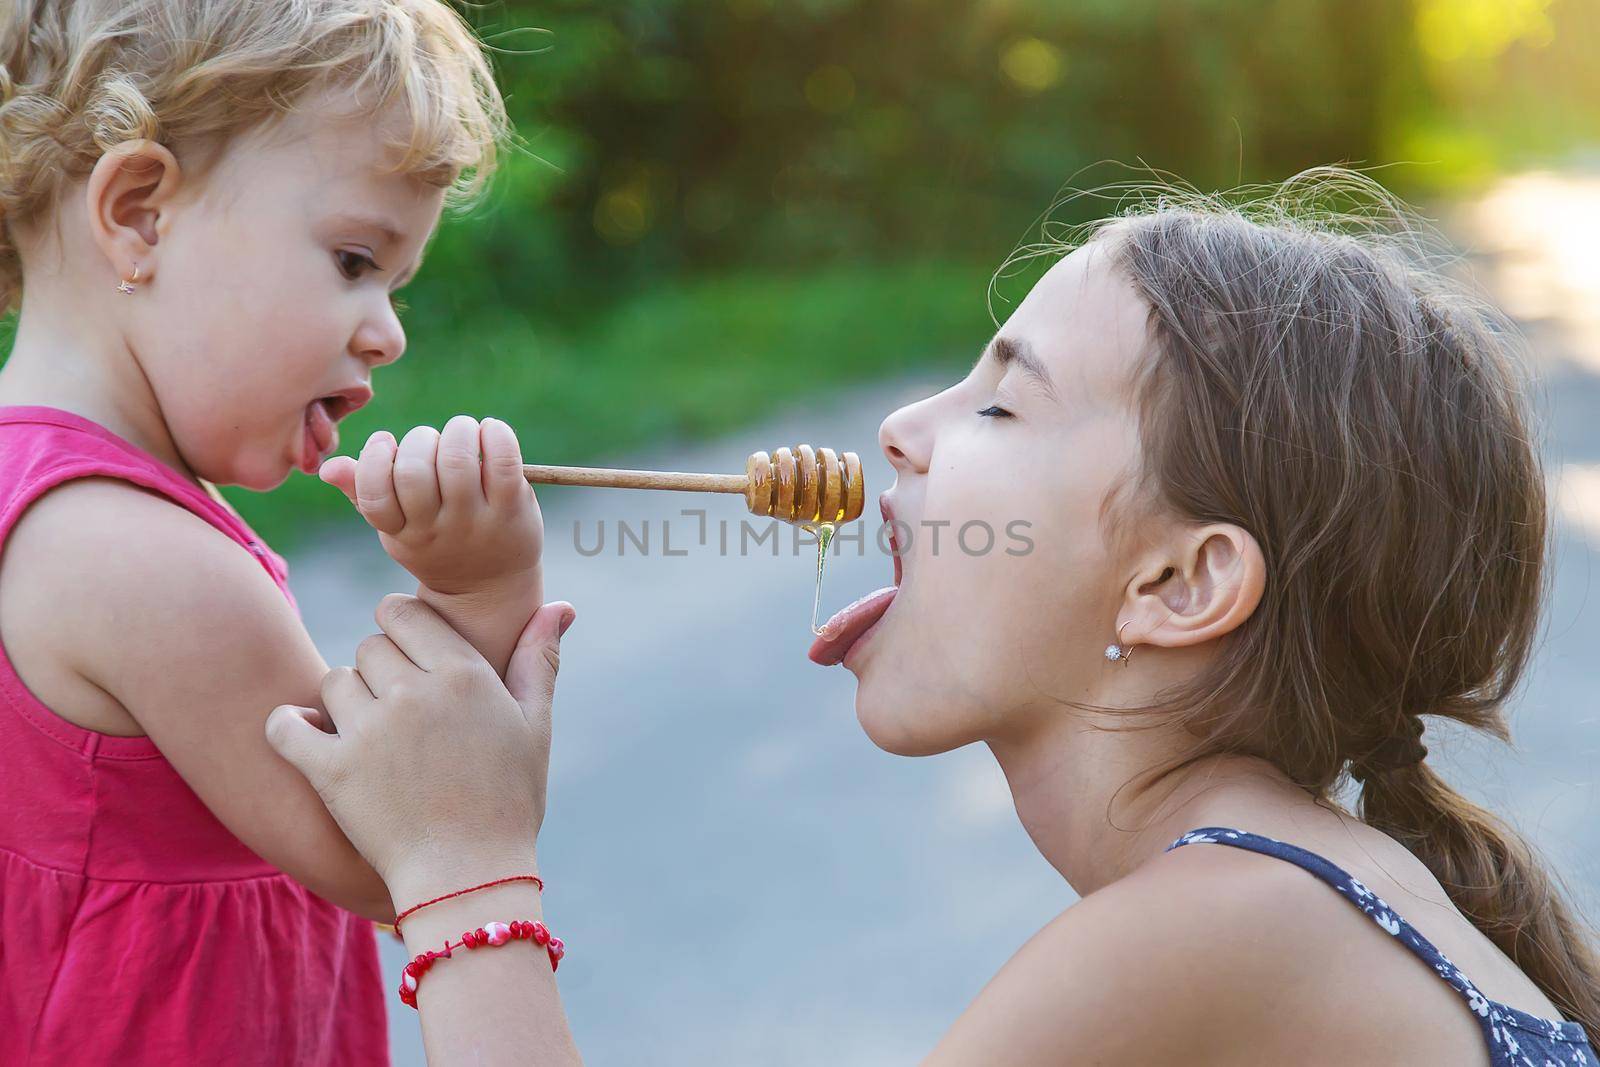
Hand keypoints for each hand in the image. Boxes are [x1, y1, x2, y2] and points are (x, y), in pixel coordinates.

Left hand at [265, 594, 575, 906]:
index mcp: (464, 675)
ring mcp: (370, 732)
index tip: (405, 653)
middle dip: (379, 671)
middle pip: (369, 647)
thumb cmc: (508, 801)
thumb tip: (560, 604)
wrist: (469, 878)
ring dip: (345, 702)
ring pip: (334, 683)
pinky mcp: (330, 771)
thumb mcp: (534, 726)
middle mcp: (415, 694)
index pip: (403, 613)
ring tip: (368, 735)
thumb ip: (538, 659)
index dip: (399, 627)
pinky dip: (289, 727)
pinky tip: (307, 736)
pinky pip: (286, 726)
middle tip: (396, 708)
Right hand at [321, 416, 543, 598]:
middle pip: (414, 472)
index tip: (386, 443)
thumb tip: (328, 468)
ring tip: (463, 432)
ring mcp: (476, 520)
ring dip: (458, 431)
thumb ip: (364, 495)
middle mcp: (436, 529)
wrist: (490, 589)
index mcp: (400, 532)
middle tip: (432, 441)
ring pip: (457, 460)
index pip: (375, 495)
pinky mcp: (512, 509)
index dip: (375, 460)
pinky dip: (496, 434)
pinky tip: (490, 432)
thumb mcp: (396, 530)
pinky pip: (503, 460)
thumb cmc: (437, 545)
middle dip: (420, 440)